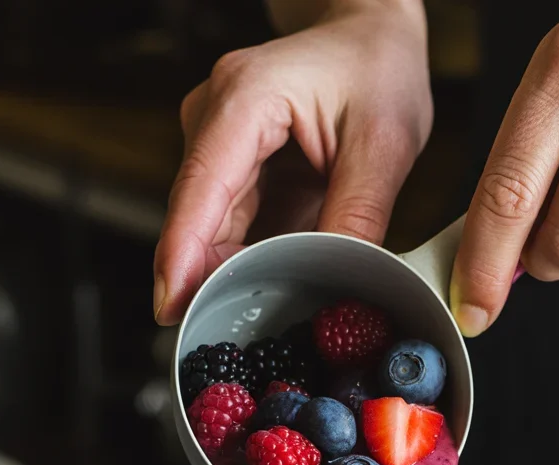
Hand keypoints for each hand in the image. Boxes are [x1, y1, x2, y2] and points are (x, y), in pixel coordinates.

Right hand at [153, 0, 431, 324]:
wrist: (371, 37)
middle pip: (199, 218)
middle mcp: (216, 119)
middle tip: (235, 334)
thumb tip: (341, 278)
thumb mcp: (385, 142)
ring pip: (215, 230)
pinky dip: (254, 258)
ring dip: (238, 272)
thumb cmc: (376, 68)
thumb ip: (359, 212)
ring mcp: (220, 144)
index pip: (202, 187)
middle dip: (211, 279)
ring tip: (270, 313)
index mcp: (245, 97)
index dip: (182, 253)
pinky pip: (236, 227)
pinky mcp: (236, 169)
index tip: (172, 305)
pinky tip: (276, 283)